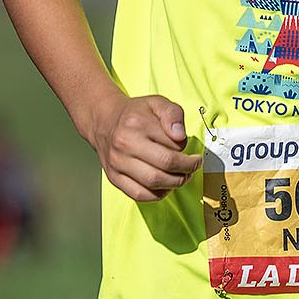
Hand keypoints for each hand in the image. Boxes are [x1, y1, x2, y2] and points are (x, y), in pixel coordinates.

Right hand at [87, 94, 201, 202]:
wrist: (104, 122)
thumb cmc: (135, 114)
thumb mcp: (157, 103)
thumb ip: (173, 114)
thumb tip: (180, 136)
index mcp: (137, 124)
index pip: (173, 145)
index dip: (188, 152)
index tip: (194, 154)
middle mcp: (124, 144)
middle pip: (164, 165)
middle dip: (186, 170)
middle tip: (193, 167)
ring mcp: (117, 163)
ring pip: (153, 183)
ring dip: (174, 183)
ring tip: (181, 177)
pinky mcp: (114, 177)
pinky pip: (139, 195)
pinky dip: (157, 195)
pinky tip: (165, 187)